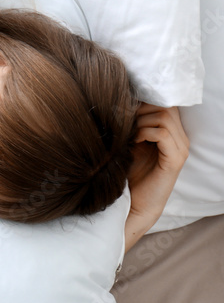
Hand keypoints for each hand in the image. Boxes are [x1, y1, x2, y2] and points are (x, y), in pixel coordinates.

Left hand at [125, 103, 189, 222]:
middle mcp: (180, 139)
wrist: (135, 203)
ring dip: (141, 121)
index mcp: (172, 133)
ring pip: (164, 118)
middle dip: (141, 109)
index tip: (125, 109)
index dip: (144, 101)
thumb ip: (133, 123)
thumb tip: (121, 100)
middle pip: (166, 107)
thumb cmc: (129, 171)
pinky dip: (146, 133)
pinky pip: (164, 134)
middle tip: (125, 121)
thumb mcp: (130, 141)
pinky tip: (134, 141)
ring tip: (129, 134)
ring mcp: (180, 149)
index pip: (165, 104)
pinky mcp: (175, 160)